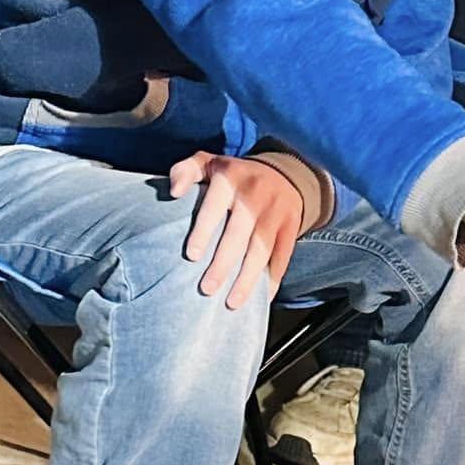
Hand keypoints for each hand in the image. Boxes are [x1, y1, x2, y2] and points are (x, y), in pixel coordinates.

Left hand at [168, 151, 303, 309]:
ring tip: (232, 302)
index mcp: (230, 179)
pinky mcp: (291, 227)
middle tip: (206, 289)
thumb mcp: (209, 162)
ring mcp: (275, 213)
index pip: (214, 207)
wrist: (286, 172)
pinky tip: (264, 297)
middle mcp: (255, 195)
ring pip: (261, 250)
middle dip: (223, 264)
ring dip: (248, 278)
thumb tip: (173, 191)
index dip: (203, 231)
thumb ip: (186, 170)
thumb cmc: (235, 175)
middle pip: (238, 234)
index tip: (192, 256)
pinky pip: (283, 256)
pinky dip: (274, 278)